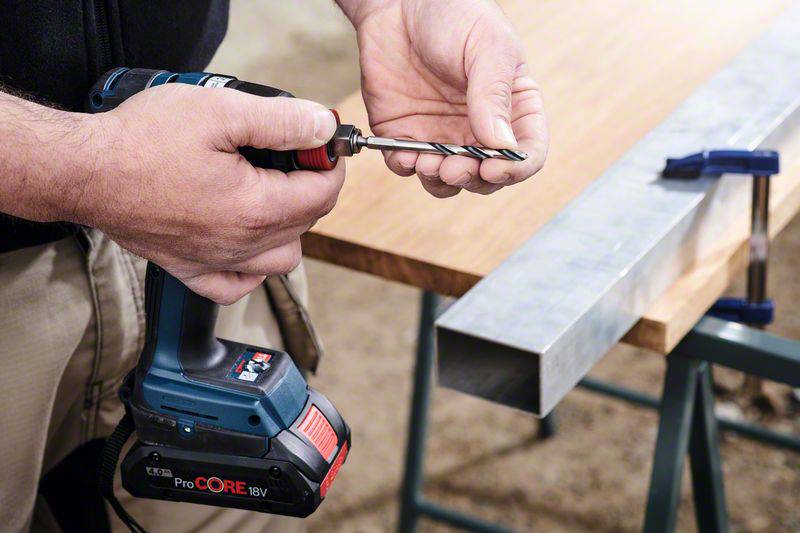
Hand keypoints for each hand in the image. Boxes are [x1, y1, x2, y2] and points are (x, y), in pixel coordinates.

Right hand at [72, 84, 341, 303]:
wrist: (84, 172)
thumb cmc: (142, 142)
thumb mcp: (219, 111)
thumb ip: (280, 121)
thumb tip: (323, 127)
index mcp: (256, 208)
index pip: (323, 193)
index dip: (331, 163)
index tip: (323, 144)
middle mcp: (242, 244)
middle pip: (307, 223)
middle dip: (312, 187)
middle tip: (294, 155)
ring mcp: (216, 262)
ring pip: (282, 259)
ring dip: (290, 228)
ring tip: (272, 193)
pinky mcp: (189, 269)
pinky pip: (237, 286)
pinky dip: (252, 269)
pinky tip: (245, 241)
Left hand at [340, 0, 547, 196]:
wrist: (398, 2)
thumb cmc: (453, 14)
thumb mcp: (486, 46)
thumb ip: (493, 94)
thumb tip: (501, 145)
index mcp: (513, 107)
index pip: (528, 151)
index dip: (516, 169)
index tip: (494, 167)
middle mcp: (480, 128)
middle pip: (488, 176)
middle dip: (474, 179)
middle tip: (456, 167)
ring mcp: (443, 135)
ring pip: (449, 180)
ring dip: (442, 181)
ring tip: (429, 164)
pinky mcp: (406, 134)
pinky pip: (408, 165)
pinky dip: (407, 168)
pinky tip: (404, 155)